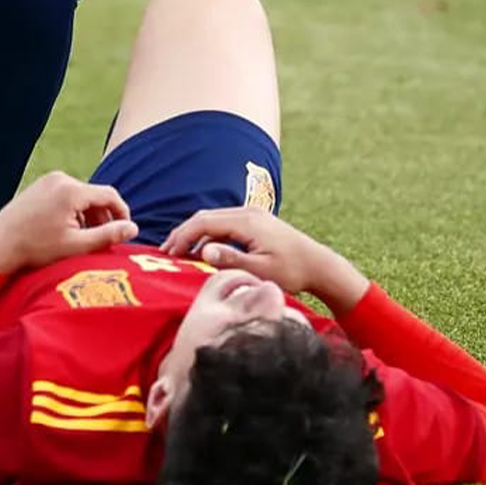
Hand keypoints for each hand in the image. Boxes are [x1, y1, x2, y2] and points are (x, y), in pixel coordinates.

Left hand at [0, 171, 137, 275]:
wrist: (0, 244)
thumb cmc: (37, 247)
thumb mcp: (77, 246)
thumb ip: (108, 236)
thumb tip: (134, 229)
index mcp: (72, 190)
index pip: (110, 195)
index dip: (122, 213)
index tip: (125, 232)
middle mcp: (61, 179)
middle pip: (95, 195)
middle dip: (103, 217)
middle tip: (103, 240)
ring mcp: (48, 180)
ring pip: (80, 196)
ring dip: (88, 215)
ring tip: (83, 239)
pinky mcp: (40, 185)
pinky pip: (66, 194)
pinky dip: (73, 210)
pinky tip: (66, 231)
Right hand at [160, 207, 368, 315]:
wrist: (320, 265)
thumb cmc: (293, 272)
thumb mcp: (261, 271)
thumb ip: (231, 260)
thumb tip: (202, 250)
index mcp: (246, 221)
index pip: (203, 222)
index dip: (182, 236)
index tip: (168, 253)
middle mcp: (247, 212)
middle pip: (205, 217)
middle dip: (183, 233)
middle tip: (166, 252)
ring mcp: (252, 214)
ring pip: (213, 219)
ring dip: (194, 233)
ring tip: (179, 251)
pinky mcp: (255, 221)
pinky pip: (224, 223)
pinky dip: (208, 234)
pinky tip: (201, 248)